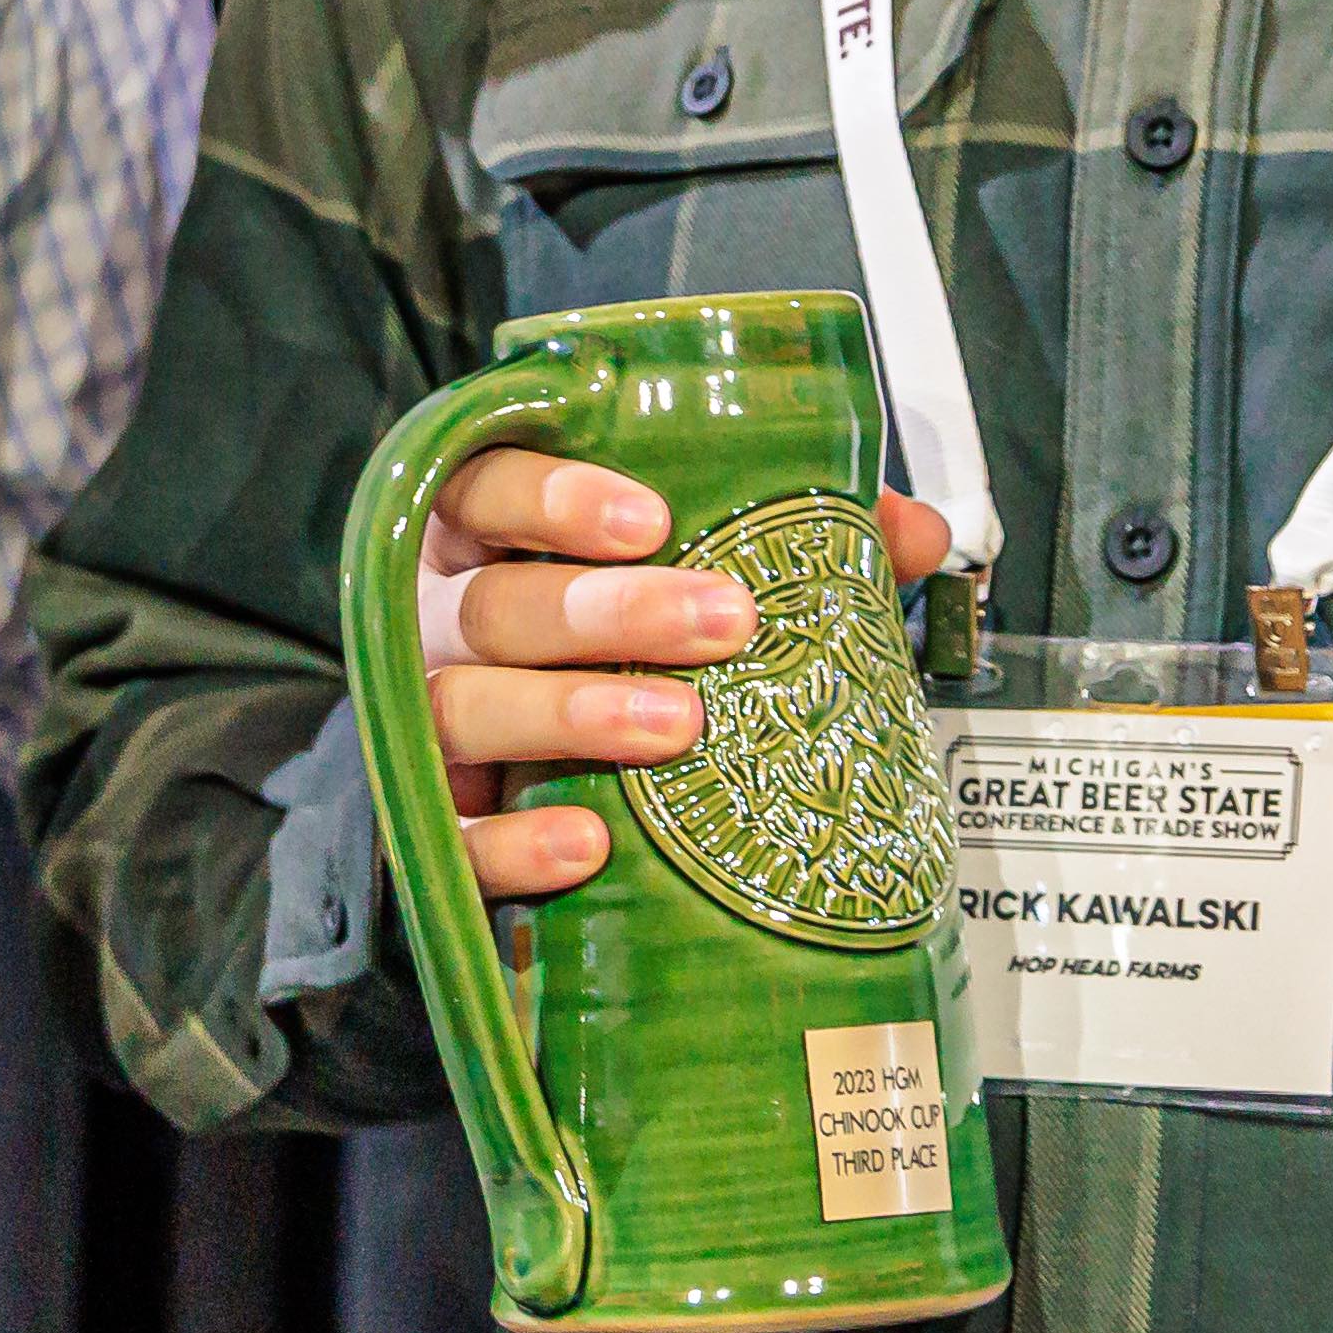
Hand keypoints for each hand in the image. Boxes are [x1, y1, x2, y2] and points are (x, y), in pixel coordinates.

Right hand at [413, 446, 957, 900]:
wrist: (559, 815)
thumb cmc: (629, 667)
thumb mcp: (709, 591)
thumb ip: (800, 544)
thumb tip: (908, 531)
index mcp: (494, 548)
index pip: (487, 489)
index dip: (551, 495)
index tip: (651, 519)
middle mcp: (446, 630)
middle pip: (494, 602)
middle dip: (608, 608)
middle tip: (724, 621)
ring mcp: (425, 730)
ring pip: (463, 706)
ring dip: (571, 711)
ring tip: (677, 726)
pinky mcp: (435, 832)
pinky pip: (454, 838)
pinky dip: (516, 841)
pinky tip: (588, 843)